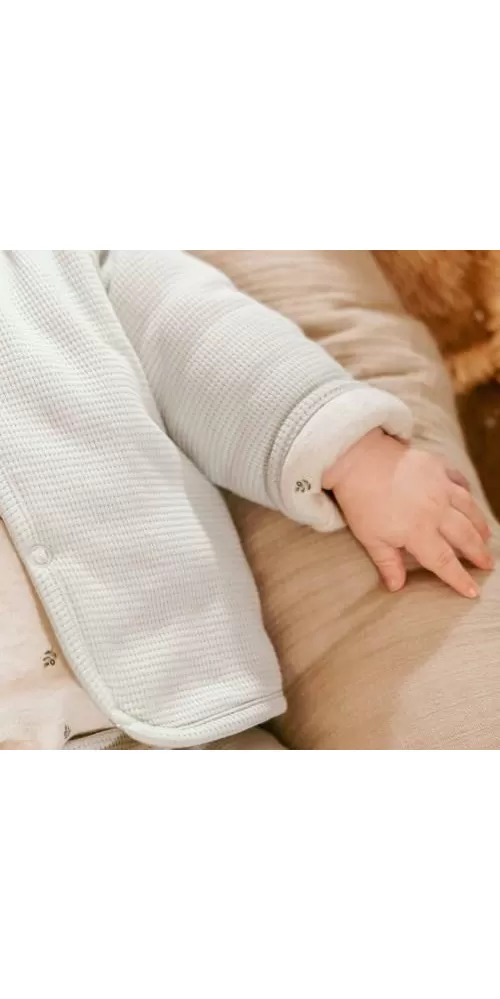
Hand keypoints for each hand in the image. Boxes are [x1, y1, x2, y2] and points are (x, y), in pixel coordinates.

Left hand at [322, 429, 492, 597]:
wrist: (358, 458)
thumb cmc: (360, 501)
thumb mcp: (370, 538)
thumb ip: (388, 563)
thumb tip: (397, 587)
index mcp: (418, 531)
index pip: (444, 561)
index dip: (459, 578)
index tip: (473, 591)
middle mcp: (436, 510)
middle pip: (464, 536)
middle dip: (478, 553)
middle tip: (487, 564)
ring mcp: (440, 486)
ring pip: (468, 508)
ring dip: (479, 524)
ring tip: (485, 537)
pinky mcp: (437, 466)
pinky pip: (459, 480)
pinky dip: (467, 491)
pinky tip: (469, 499)